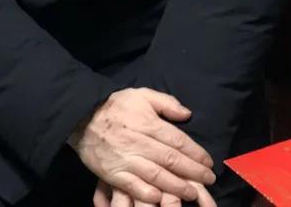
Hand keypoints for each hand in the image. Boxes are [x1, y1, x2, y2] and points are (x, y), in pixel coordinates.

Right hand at [72, 87, 215, 203]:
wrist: (81, 117)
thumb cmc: (116, 105)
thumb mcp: (142, 94)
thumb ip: (166, 103)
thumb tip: (187, 114)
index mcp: (148, 123)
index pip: (177, 141)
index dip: (196, 153)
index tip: (209, 162)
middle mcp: (138, 143)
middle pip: (170, 160)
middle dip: (192, 172)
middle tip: (208, 179)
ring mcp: (125, 160)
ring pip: (155, 175)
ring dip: (176, 186)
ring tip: (192, 193)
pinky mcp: (112, 173)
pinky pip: (132, 186)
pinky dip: (147, 194)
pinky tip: (160, 198)